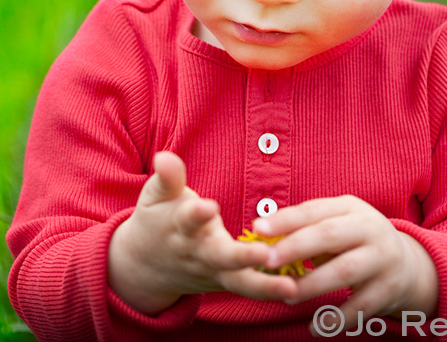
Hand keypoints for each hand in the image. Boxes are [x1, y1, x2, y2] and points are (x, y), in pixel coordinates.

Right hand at [108, 151, 297, 313]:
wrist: (146, 266)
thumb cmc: (158, 220)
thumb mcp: (157, 196)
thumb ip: (168, 178)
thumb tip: (164, 156)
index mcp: (181, 227)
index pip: (188, 219)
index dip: (197, 213)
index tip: (208, 206)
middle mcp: (199, 253)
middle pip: (220, 258)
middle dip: (241, 257)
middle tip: (264, 253)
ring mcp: (214, 272)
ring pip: (239, 283)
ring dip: (264, 286)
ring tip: (289, 286)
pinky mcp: (228, 283)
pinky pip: (252, 289)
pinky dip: (273, 291)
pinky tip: (300, 289)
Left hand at [252, 195, 438, 333]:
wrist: (408, 263)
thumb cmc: (353, 240)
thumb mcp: (336, 223)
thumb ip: (304, 226)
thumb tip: (260, 235)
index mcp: (350, 208)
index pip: (313, 211)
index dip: (285, 220)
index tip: (257, 228)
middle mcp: (369, 229)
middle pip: (329, 236)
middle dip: (295, 247)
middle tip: (266, 260)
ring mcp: (382, 259)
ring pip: (344, 271)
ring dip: (312, 285)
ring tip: (286, 296)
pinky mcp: (389, 288)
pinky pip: (362, 305)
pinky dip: (338, 318)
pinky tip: (317, 327)